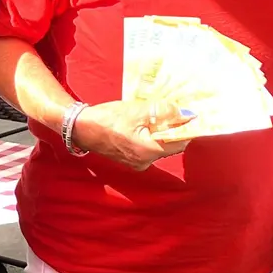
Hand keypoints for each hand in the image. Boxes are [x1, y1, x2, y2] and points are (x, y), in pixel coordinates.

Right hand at [70, 99, 194, 171]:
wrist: (82, 128)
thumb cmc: (108, 119)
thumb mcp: (137, 110)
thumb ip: (162, 112)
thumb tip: (183, 112)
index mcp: (148, 151)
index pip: (180, 142)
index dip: (187, 128)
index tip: (191, 114)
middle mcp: (145, 162)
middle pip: (170, 145)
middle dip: (174, 128)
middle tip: (173, 110)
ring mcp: (138, 163)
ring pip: (160, 145)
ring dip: (162, 131)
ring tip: (158, 114)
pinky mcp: (131, 159)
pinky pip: (149, 147)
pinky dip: (152, 135)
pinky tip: (146, 122)